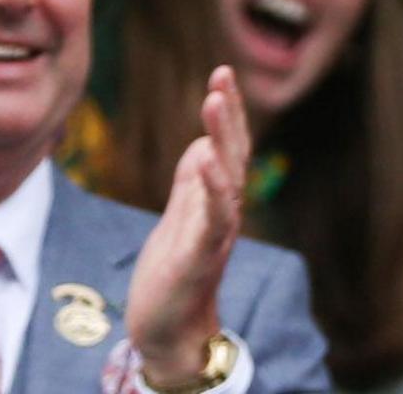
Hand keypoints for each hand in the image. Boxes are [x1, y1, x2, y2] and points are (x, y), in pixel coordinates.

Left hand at [128, 68, 247, 385]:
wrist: (168, 327)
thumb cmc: (174, 272)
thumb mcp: (179, 216)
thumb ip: (191, 181)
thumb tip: (202, 143)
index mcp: (217, 199)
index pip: (227, 146)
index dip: (227, 111)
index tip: (221, 74)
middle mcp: (226, 210)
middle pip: (234, 152)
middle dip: (229, 113)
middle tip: (222, 75)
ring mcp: (217, 231)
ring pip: (228, 176)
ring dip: (222, 137)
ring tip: (214, 102)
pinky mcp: (202, 254)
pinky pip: (213, 216)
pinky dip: (213, 186)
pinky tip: (206, 159)